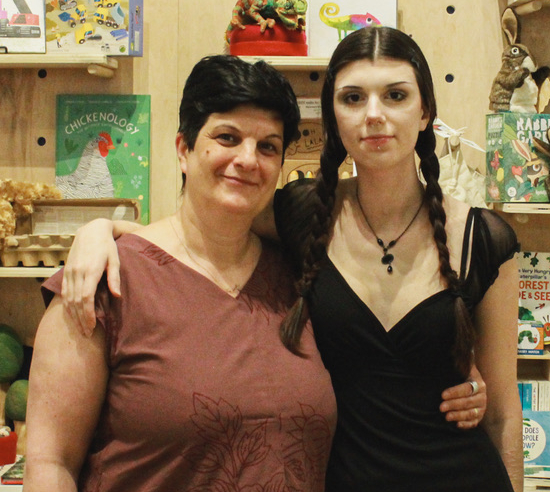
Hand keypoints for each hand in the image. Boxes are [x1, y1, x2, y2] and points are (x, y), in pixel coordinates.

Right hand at [62, 219, 119, 336]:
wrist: (91, 231)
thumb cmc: (107, 246)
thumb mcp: (115, 260)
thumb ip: (115, 278)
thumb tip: (117, 296)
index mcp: (91, 270)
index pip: (86, 297)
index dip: (88, 314)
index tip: (92, 326)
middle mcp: (77, 272)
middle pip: (76, 302)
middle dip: (81, 319)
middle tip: (87, 334)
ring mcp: (70, 272)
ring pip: (68, 299)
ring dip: (73, 315)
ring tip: (80, 329)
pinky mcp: (66, 272)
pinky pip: (64, 293)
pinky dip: (67, 306)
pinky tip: (72, 316)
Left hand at [439, 365, 486, 428]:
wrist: (474, 385)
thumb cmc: (464, 375)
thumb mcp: (464, 366)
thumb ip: (463, 359)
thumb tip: (464, 347)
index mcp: (479, 383)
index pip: (466, 388)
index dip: (454, 392)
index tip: (442, 394)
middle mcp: (482, 396)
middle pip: (468, 402)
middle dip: (454, 405)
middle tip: (441, 407)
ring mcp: (482, 408)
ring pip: (471, 413)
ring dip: (459, 416)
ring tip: (446, 417)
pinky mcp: (480, 417)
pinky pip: (474, 423)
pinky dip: (466, 424)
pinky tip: (457, 425)